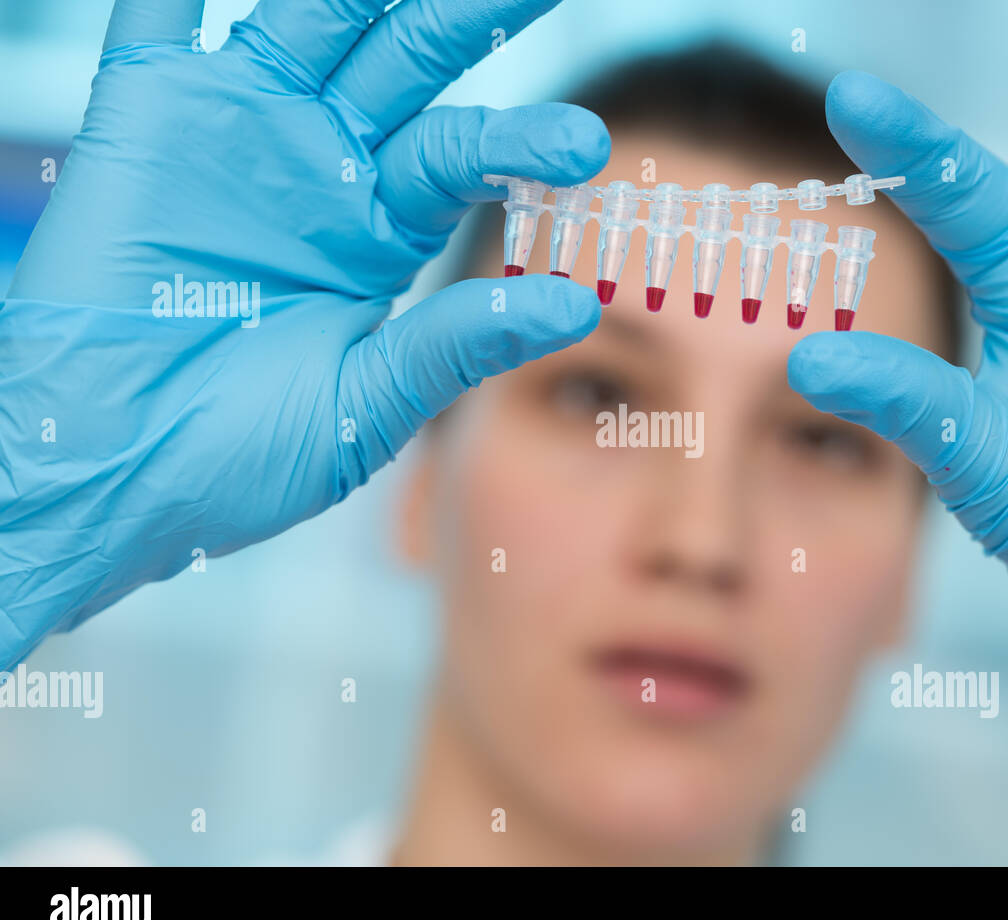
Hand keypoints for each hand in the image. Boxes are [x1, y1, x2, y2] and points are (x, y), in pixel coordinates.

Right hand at [0, 0, 608, 663]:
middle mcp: (317, 166)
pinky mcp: (146, 116)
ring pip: (312, 19)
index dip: (521, 138)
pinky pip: (160, 18)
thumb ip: (457, 345)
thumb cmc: (229, 457)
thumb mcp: (365, 406)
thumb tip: (577, 308)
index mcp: (377, 229)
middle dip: (469, 13)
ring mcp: (236, 132)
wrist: (104, 471)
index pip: (462, 153)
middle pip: (406, 60)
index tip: (588, 144)